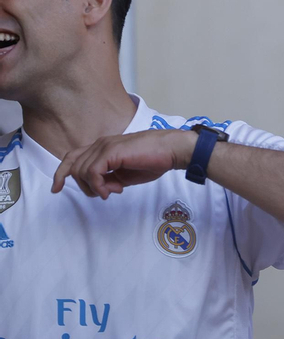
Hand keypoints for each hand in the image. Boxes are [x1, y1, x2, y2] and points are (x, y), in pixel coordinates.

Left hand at [51, 129, 197, 198]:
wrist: (172, 150)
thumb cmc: (155, 160)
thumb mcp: (127, 175)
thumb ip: (111, 180)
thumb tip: (103, 189)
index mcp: (102, 148)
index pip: (72, 158)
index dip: (61, 173)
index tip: (56, 189)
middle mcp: (99, 145)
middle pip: (73, 167)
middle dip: (84, 186)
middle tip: (105, 193)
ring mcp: (104, 147)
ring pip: (80, 171)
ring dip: (94, 187)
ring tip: (113, 191)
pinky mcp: (110, 152)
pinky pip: (92, 172)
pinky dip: (98, 185)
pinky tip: (111, 190)